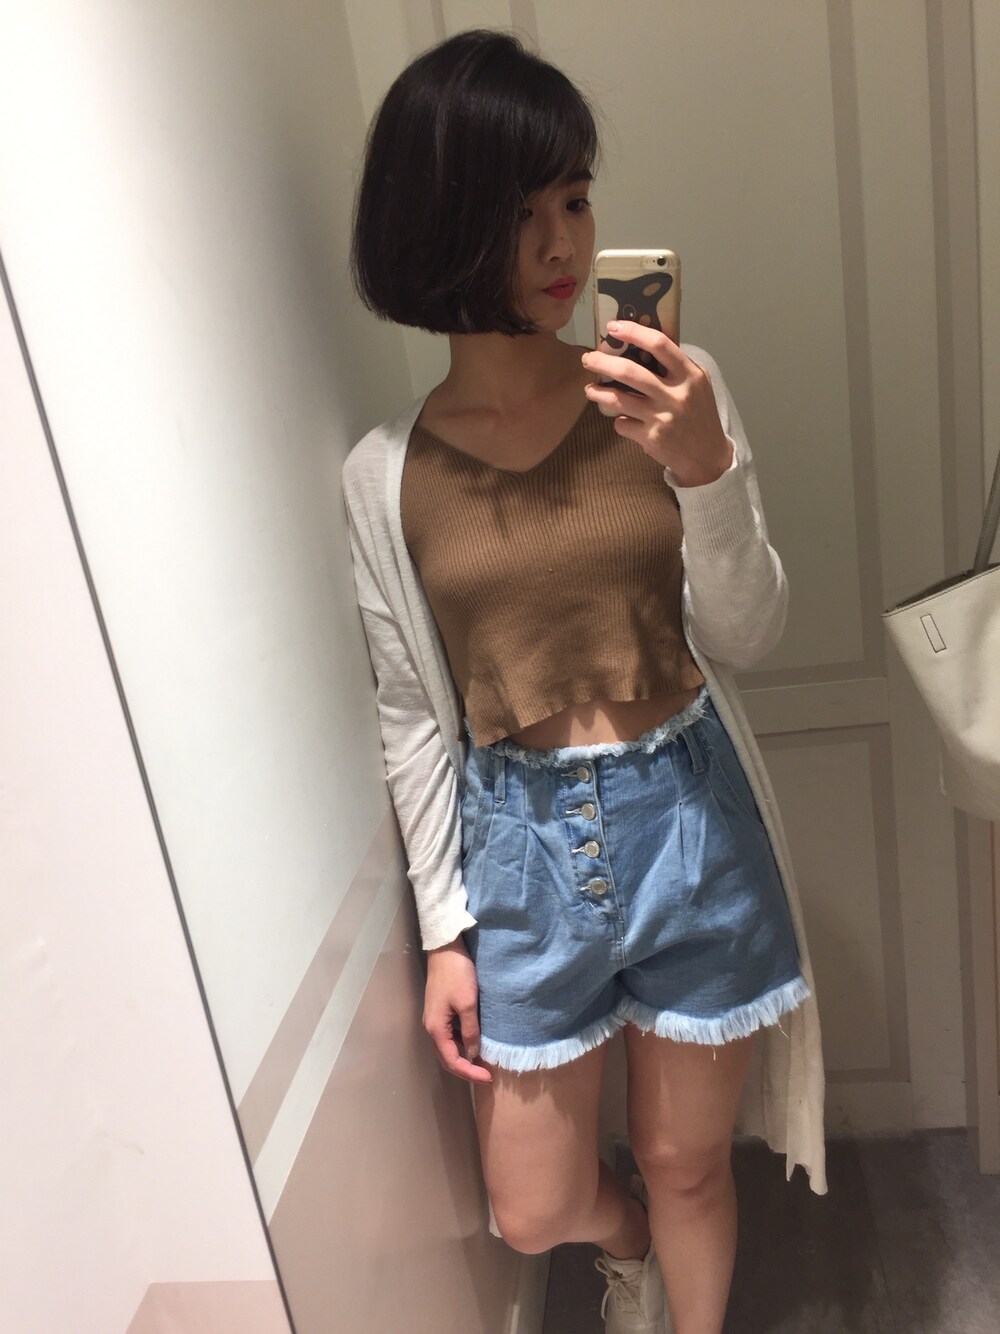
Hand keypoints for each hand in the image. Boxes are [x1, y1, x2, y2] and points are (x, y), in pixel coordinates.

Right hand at [423, 940, 492, 1083]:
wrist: (445, 949)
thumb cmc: (457, 975)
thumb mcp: (467, 1003)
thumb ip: (470, 1031)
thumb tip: (472, 1053)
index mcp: (436, 1029)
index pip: (452, 1061)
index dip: (470, 1072)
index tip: (489, 1077)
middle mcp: (432, 1028)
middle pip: (447, 1058)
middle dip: (465, 1070)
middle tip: (486, 1075)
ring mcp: (435, 1019)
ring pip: (448, 1048)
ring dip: (463, 1058)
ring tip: (483, 1063)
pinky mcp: (440, 1011)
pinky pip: (450, 1036)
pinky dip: (461, 1045)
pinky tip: (474, 1043)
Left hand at [582, 321, 733, 486]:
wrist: (707, 456)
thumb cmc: (699, 414)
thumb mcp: (697, 384)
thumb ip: (676, 366)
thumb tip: (640, 343)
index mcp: (689, 375)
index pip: (660, 345)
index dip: (634, 332)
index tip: (613, 327)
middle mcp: (676, 395)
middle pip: (630, 372)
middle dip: (603, 363)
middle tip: (588, 358)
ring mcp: (662, 418)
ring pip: (618, 399)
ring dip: (598, 392)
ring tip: (590, 389)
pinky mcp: (651, 438)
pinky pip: (622, 423)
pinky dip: (618, 420)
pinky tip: (621, 419)